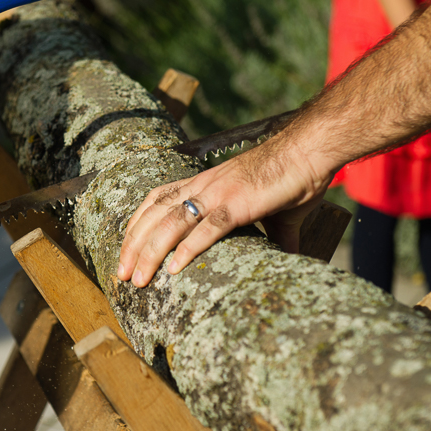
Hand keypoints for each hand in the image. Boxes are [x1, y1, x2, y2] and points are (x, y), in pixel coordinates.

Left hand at [117, 134, 336, 286]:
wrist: (310, 152)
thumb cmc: (293, 177)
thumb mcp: (270, 210)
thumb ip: (273, 235)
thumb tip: (287, 259)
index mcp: (205, 183)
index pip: (157, 199)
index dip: (137, 223)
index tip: (125, 248)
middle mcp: (204, 186)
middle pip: (155, 214)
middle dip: (133, 245)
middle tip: (120, 274)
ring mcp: (219, 193)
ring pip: (172, 224)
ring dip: (150, 252)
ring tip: (137, 278)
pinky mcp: (239, 203)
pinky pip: (207, 228)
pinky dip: (188, 248)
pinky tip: (174, 269)